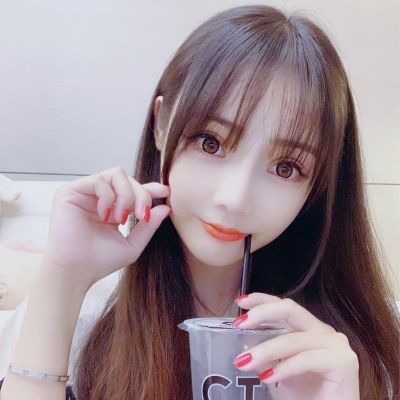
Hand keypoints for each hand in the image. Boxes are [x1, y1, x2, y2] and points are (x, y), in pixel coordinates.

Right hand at [41, 167, 170, 290]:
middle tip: (142, 216)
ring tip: (120, 218)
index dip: (150, 188)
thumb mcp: (132, 244)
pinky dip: (107, 197)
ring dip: (125, 195)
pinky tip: (105, 215)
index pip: (133, 190)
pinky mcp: (69, 192)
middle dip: (141, 195)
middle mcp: (98, 198)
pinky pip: (98, 180)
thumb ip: (149, 226)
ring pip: (116, 174)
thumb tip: (166, 208)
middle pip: (128, 179)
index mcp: (112, 208)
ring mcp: (84, 193)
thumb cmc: (100, 262)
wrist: (76, 273)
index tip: (166, 191)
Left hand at [233, 293, 359, 399]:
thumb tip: (242, 342)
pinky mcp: (343, 361)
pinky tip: (267, 378)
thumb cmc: (305, 398)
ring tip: (243, 362)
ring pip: (293, 338)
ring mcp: (335, 344)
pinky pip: (307, 358)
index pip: (284, 306)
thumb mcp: (277, 371)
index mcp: (309, 330)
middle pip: (290, 309)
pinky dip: (284, 368)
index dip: (262, 300)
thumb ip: (266, 354)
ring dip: (265, 350)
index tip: (240, 301)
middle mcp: (323, 331)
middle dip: (261, 313)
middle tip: (239, 324)